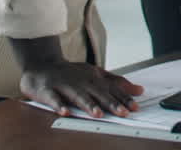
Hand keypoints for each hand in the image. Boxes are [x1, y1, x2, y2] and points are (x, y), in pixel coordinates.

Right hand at [9, 37, 142, 118]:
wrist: (41, 65)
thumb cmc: (71, 73)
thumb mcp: (96, 74)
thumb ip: (117, 83)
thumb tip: (139, 90)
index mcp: (93, 78)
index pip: (111, 89)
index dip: (123, 98)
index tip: (135, 107)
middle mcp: (81, 81)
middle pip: (97, 93)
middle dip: (110, 103)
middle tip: (122, 113)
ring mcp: (64, 85)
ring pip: (77, 96)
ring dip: (88, 104)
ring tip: (98, 114)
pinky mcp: (47, 91)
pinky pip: (53, 99)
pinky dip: (58, 105)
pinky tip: (65, 112)